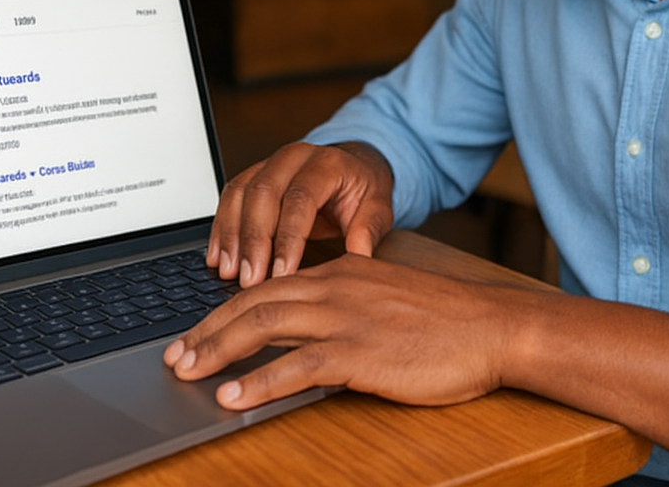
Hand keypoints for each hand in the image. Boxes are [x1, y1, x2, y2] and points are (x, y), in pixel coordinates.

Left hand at [163, 253, 518, 408]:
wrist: (493, 327)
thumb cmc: (447, 322)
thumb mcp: (386, 300)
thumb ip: (346, 307)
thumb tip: (309, 333)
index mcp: (341, 271)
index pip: (267, 286)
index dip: (224, 311)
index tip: (196, 333)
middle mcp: (335, 286)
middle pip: (253, 302)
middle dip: (207, 330)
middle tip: (175, 356)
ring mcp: (346, 318)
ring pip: (264, 326)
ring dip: (217, 351)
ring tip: (186, 373)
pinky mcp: (360, 352)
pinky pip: (296, 366)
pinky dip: (258, 381)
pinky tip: (232, 396)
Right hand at [209, 141, 393, 286]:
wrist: (352, 167)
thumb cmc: (363, 192)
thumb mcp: (377, 209)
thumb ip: (367, 231)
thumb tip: (358, 260)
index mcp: (326, 163)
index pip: (301, 199)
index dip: (288, 238)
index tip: (281, 274)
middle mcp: (294, 157)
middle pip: (263, 195)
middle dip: (253, 240)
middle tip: (249, 280)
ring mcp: (270, 163)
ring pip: (240, 194)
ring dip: (230, 236)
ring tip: (228, 272)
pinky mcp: (253, 175)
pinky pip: (229, 197)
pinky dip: (221, 228)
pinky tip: (217, 257)